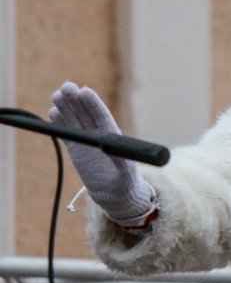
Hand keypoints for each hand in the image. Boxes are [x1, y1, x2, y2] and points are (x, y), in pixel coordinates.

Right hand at [49, 82, 154, 223]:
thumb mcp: (125, 171)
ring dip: (66, 107)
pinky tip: (53, 112)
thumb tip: (112, 147)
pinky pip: (67, 133)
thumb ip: (120, 158)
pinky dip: (60, 123)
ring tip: (56, 95)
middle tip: (66, 87)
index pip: (101, 115)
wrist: (115, 194)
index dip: (93, 103)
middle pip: (86, 113)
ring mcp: (87, 141)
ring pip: (75, 120)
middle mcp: (99, 134)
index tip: (85, 91)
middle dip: (76, 99)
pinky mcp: (77, 150)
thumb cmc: (125, 182)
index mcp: (112, 135)